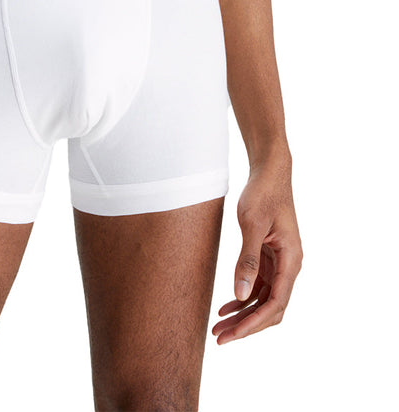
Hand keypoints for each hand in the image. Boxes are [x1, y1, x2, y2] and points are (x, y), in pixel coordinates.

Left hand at [212, 156, 301, 343]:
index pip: (276, 303)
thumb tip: (241, 294)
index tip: (233, 334)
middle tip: (219, 338)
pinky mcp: (269, 257)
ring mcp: (280, 263)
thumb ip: (247, 259)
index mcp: (291, 260)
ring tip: (217, 327)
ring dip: (243, 315)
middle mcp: (289, 266)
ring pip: (264, 299)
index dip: (254, 323)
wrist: (269, 173)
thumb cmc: (262, 194)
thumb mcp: (252, 224)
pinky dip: (243, 298)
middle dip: (246, 325)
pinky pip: (259, 286)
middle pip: (271, 308)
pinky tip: (225, 307)